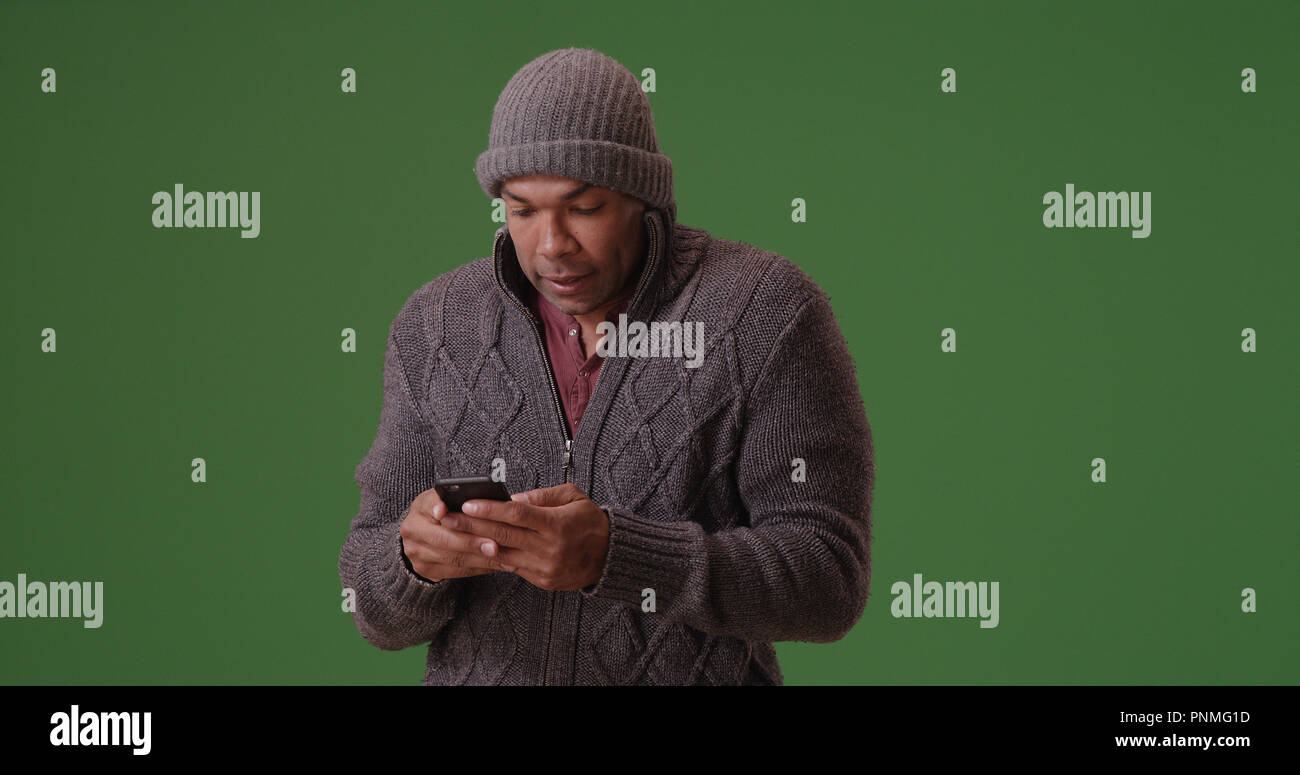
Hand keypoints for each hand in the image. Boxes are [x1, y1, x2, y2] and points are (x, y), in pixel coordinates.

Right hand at [399, 487, 519, 581]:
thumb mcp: (446, 498)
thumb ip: (455, 497)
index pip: (430, 507)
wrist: (425, 534)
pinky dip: (478, 568)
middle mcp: (412, 530)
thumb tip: (468, 503)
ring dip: (480, 560)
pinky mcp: (425, 569)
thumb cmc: (445, 510)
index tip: (446, 511)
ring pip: (452, 559)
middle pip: (444, 539)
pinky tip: (494, 565)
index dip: (438, 509)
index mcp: (419, 508)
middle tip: (495, 546)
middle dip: (472, 543)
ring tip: (502, 558)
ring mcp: (416, 553)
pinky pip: (456, 571)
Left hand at [438, 483, 610, 590]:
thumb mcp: (573, 497)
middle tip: (447, 518)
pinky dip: (495, 556)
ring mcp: (544, 567)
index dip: (490, 509)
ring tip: (455, 534)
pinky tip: (478, 547)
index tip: (468, 503)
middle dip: (471, 526)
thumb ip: (542, 496)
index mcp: (557, 524)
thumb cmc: (589, 521)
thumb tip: (513, 499)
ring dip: (477, 544)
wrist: (608, 556)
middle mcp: (549, 548)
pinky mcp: (542, 580)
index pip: (517, 515)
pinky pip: (512, 567)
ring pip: (503, 554)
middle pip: (503, 535)